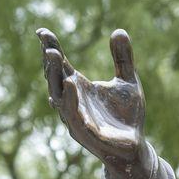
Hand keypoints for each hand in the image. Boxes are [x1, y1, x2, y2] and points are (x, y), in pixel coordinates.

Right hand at [37, 28, 150, 178]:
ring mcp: (77, 119)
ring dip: (56, 77)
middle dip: (51, 63)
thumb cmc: (128, 116)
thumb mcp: (129, 83)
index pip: (61, 66)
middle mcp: (74, 102)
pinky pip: (75, 116)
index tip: (43, 32)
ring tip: (56, 56)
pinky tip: (72, 84)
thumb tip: (119, 30)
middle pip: (55, 80)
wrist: (135, 148)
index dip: (51, 49)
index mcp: (79, 88)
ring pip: (59, 97)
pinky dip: (71, 101)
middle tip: (50, 45)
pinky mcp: (87, 134)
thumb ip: (123, 59)